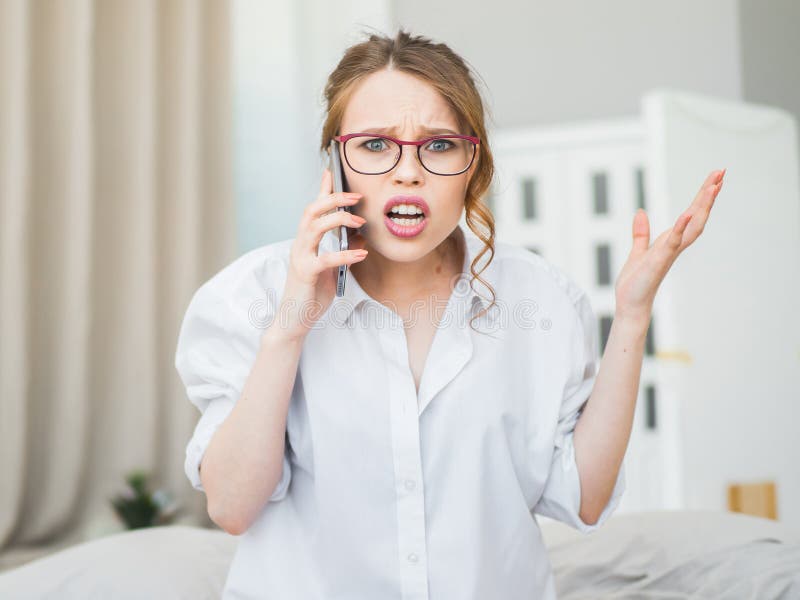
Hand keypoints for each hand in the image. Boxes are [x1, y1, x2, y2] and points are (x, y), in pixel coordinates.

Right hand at [268, 168, 367, 341]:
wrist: (295, 320)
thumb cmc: (312, 294)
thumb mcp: (333, 268)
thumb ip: (342, 249)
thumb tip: (360, 233)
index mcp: (306, 241)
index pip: (313, 209)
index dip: (323, 190)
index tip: (332, 171)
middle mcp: (300, 244)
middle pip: (311, 210)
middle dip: (334, 199)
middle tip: (357, 198)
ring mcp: (300, 258)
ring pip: (314, 227)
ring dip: (338, 220)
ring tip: (360, 222)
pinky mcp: (305, 274)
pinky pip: (325, 259)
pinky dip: (345, 254)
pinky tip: (361, 253)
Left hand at [614, 168, 725, 323]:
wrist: (630, 304)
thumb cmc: (636, 282)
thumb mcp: (638, 251)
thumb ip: (641, 233)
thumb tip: (641, 212)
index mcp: (671, 241)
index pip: (691, 214)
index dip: (702, 197)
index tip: (714, 179)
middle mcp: (675, 245)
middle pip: (697, 215)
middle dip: (709, 194)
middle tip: (722, 172)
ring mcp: (669, 252)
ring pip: (692, 225)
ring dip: (702, 206)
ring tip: (713, 185)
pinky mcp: (659, 260)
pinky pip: (673, 242)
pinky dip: (680, 228)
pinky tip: (687, 213)